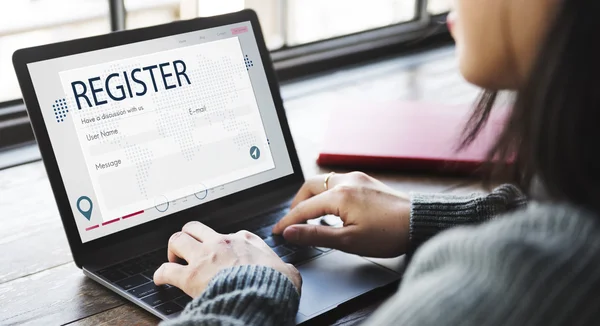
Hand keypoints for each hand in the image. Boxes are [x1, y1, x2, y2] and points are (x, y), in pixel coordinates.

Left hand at [154, 221, 301, 297]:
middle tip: (189, 248)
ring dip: (173, 249)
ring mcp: (204, 257)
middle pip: (195, 227)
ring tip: (173, 259)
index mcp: (245, 240)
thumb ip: (284, 268)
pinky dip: (160, 274)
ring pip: (178, 239)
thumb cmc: (274, 285)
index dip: (223, 243)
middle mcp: (221, 243)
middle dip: (189, 236)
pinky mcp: (191, 276)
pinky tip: (160, 279)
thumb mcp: (288, 272)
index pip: (229, 234)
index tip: (222, 252)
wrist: (261, 296)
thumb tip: (289, 273)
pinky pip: (166, 270)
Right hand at [272, 172, 409, 257]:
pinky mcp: (366, 181)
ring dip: (312, 197)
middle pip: (309, 186)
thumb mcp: (348, 241)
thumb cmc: (389, 233)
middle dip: (297, 203)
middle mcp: (346, 181)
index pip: (303, 208)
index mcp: (339, 195)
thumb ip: (316, 235)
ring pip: (323, 182)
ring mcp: (357, 178)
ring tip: (310, 216)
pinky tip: (331, 208)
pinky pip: (338, 182)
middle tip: (293, 221)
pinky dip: (327, 193)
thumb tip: (291, 232)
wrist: (419, 222)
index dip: (288, 221)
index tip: (277, 231)